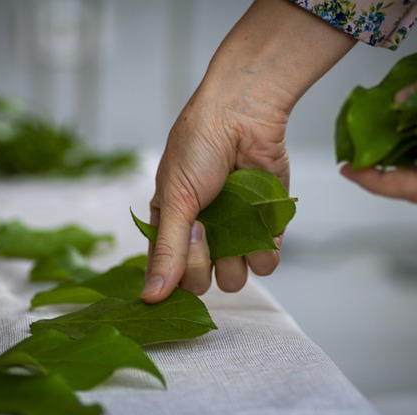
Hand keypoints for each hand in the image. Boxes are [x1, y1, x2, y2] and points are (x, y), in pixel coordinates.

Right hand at [142, 0, 355, 302]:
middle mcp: (203, 235)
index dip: (176, 274)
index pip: (169, 274)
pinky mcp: (265, 227)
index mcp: (172, 226)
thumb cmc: (199, 149)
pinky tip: (261, 227)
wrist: (244, 115)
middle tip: (207, 226)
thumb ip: (167, 250)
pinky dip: (264, 251)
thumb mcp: (175, 200)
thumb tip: (151, 296)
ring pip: (235, 278)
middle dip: (205, 262)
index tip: (183, 252)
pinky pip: (265, 262)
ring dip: (237, 260)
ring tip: (237, 227)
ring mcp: (234, 233)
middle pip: (202, 283)